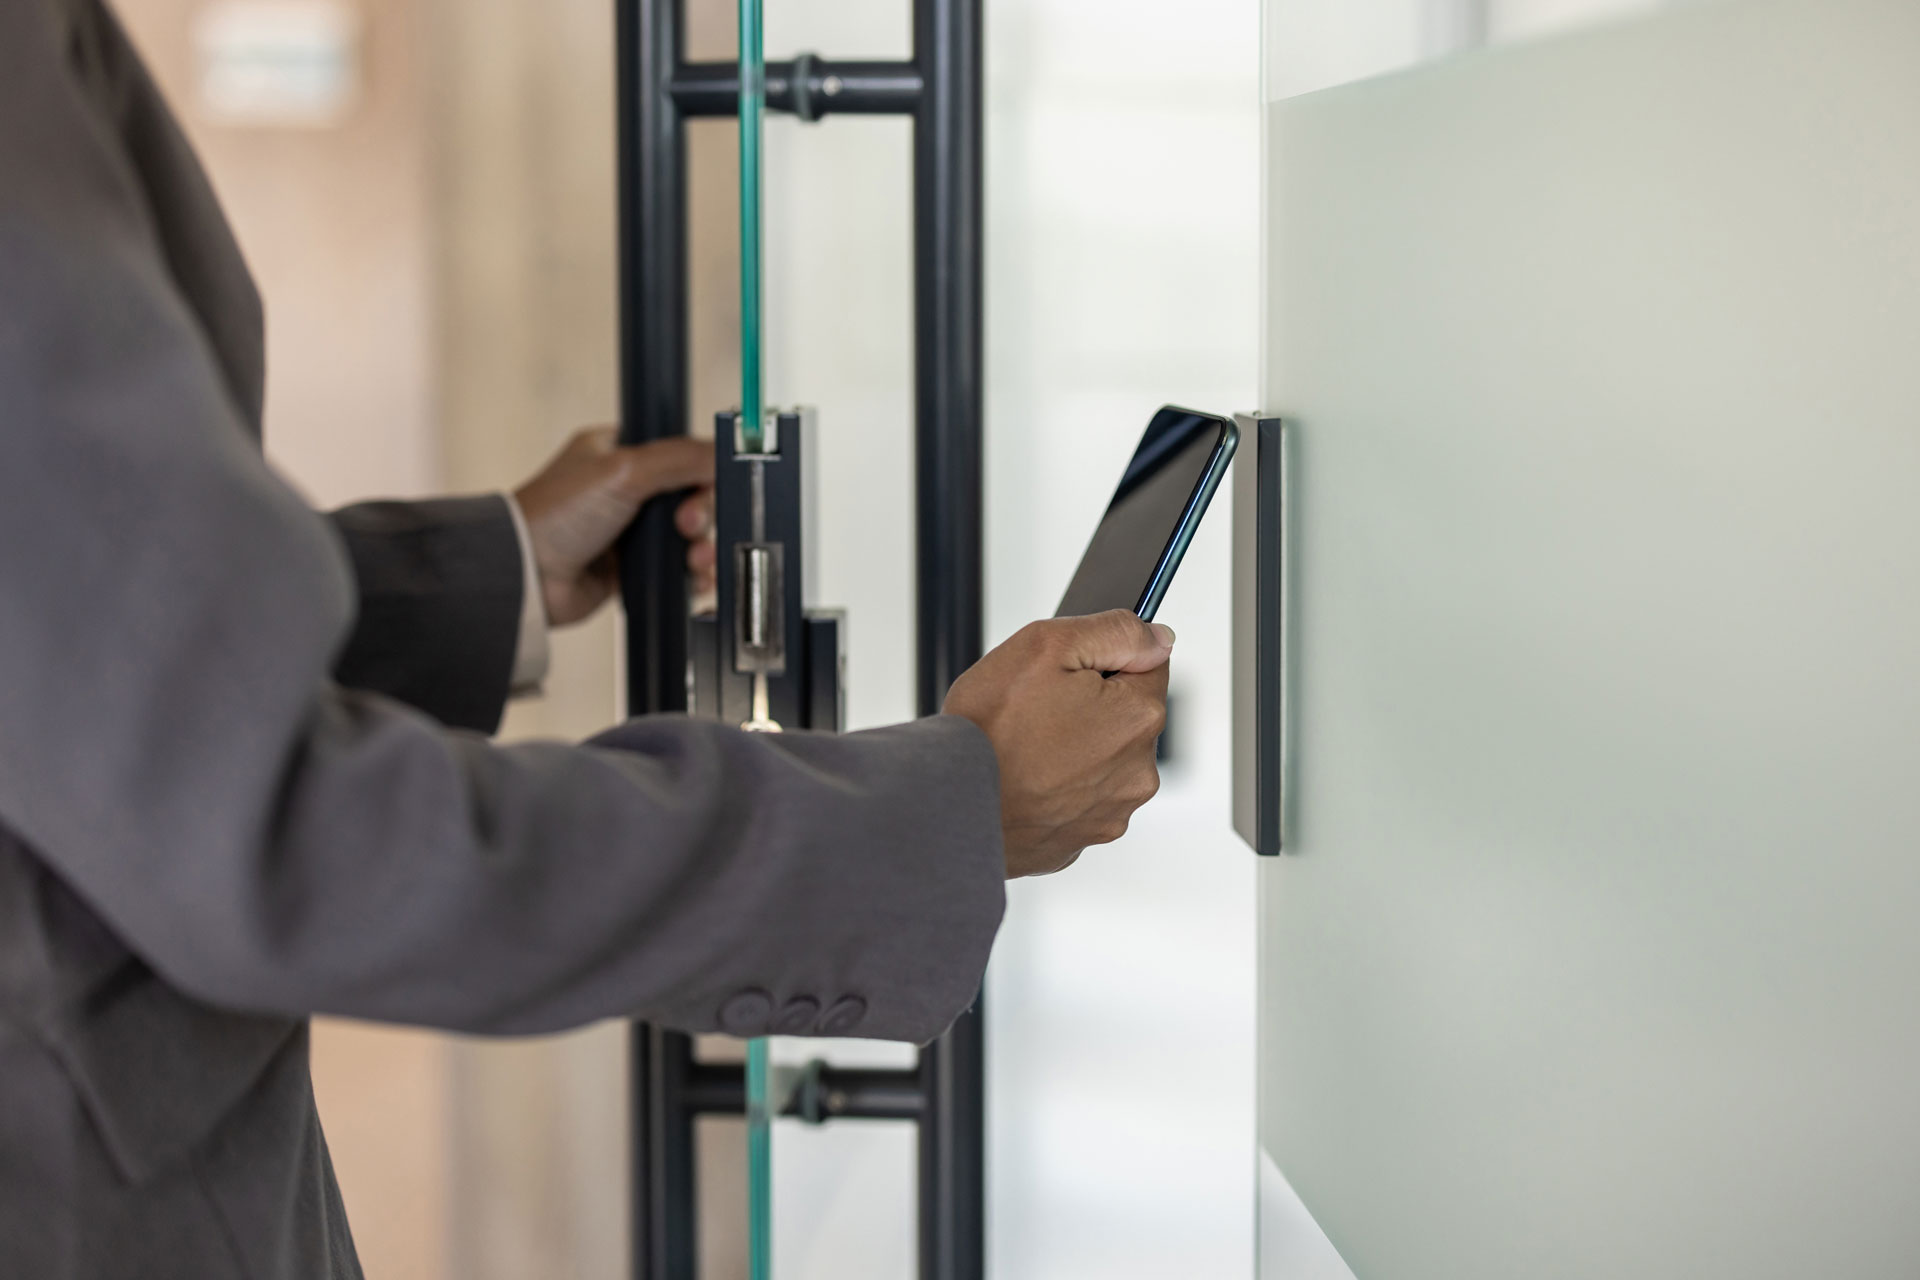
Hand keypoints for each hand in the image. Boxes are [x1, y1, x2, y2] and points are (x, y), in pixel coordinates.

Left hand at [512, 427, 714, 626]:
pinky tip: (694, 578)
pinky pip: (674, 568)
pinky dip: (690, 574)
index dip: (700, 472)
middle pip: (689, 497)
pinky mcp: (629, 568)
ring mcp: (628, 530)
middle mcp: (624, 489)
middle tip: (687, 526)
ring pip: (686, 536)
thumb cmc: (554, 515)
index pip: (679, 454)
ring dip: (700, 547)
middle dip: (700, 515)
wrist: (527, 574)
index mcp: (618, 452)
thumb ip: (679, 458)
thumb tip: (722, 452)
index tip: (705, 487)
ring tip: (693, 560)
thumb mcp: (624, 470)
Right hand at [943, 611, 1173, 877]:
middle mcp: (1138, 771)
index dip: (1102, 660)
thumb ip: (1116, 631)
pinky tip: (1026, 780)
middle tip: (1037, 711)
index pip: (1147, 664)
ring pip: (1102, 758)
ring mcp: (1112, 811)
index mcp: (1139, 717)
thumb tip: (1158, 637)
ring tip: (1027, 749)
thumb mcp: (1047, 646)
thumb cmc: (988, 731)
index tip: (1066, 675)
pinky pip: (1078, 798)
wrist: (949, 806)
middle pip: (1124, 714)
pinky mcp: (1084, 838)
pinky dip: (1057, 787)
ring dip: (1074, 747)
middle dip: (1089, 704)